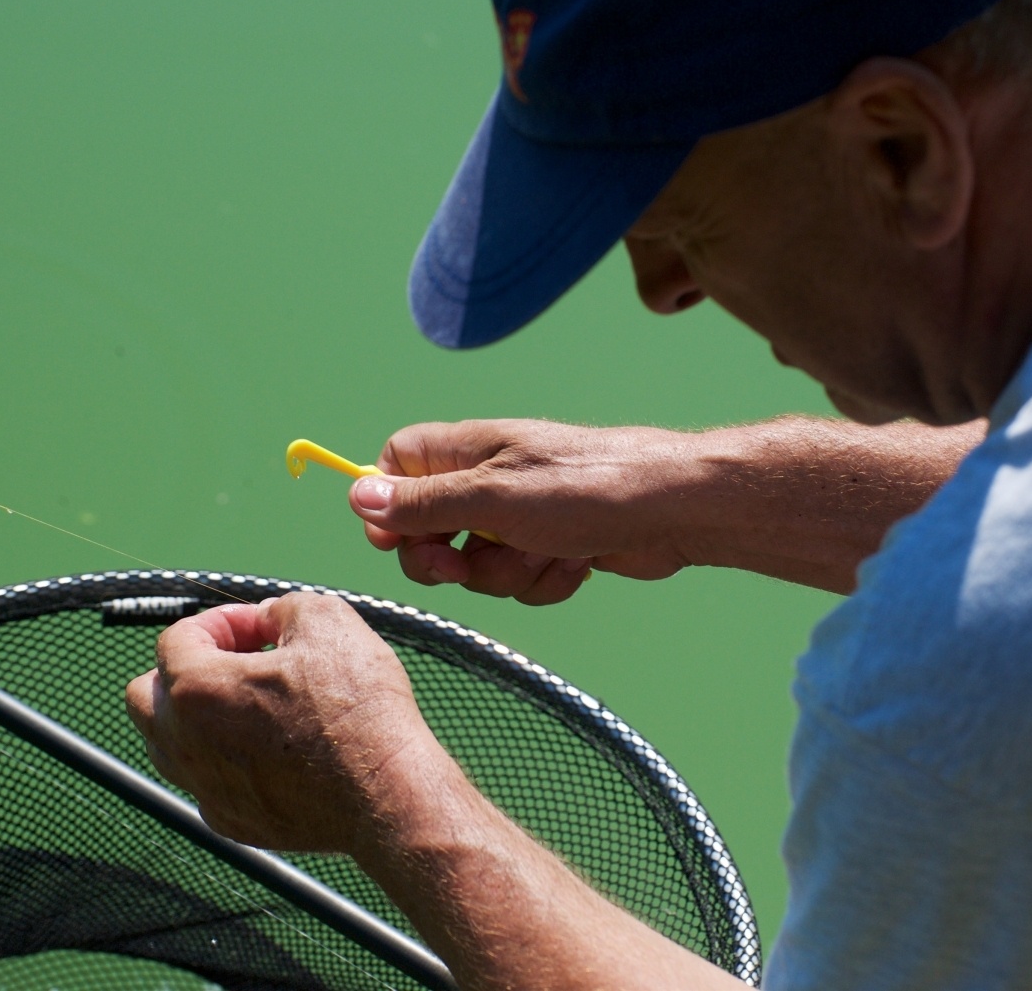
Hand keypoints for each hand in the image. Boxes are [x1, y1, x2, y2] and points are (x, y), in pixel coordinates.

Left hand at [124, 592, 440, 852]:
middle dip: (185, 670)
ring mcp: (203, 788)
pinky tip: (273, 750)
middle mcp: (184, 742)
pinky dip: (226, 760)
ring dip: (199, 716)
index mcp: (196, 689)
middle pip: (146, 696)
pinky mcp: (230, 821)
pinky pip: (206, 780)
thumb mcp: (327, 620)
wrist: (387, 792)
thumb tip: (266, 619)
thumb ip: (281, 606)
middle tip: (241, 664)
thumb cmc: (358, 707)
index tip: (261, 627)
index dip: (221, 622)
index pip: (177, 638)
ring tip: (256, 706)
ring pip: (169, 743)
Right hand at [348, 419, 696, 604]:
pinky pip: (523, 580)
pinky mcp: (552, 547)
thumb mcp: (493, 499)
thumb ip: (424, 503)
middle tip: (468, 564)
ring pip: (480, 567)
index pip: (396, 466)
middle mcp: (488, 480)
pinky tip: (579, 562)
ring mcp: (521, 516)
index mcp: (466, 451)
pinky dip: (548, 579)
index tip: (396, 540)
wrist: (673, 511)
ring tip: (552, 550)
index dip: (388, 506)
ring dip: (513, 572)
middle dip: (452, 561)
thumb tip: (358, 494)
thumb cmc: (586, 487)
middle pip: (429, 531)